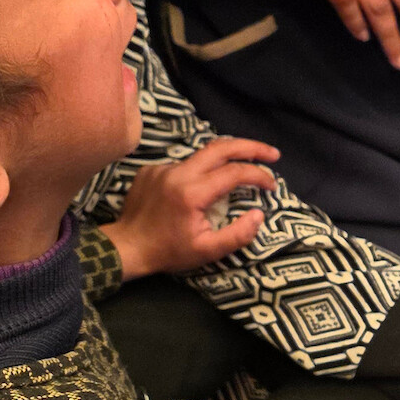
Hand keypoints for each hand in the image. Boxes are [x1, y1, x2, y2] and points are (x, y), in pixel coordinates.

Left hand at [104, 138, 279, 279]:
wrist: (126, 247)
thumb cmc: (168, 252)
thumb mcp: (208, 251)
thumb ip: (238, 234)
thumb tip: (259, 214)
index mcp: (192, 192)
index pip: (234, 172)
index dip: (259, 175)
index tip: (272, 185)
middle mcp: (177, 172)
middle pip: (221, 147)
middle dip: (251, 147)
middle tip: (273, 154)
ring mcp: (162, 168)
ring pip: (202, 155)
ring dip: (226, 159)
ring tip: (243, 168)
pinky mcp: (152, 169)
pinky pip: (184, 165)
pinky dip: (200, 172)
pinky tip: (203, 188)